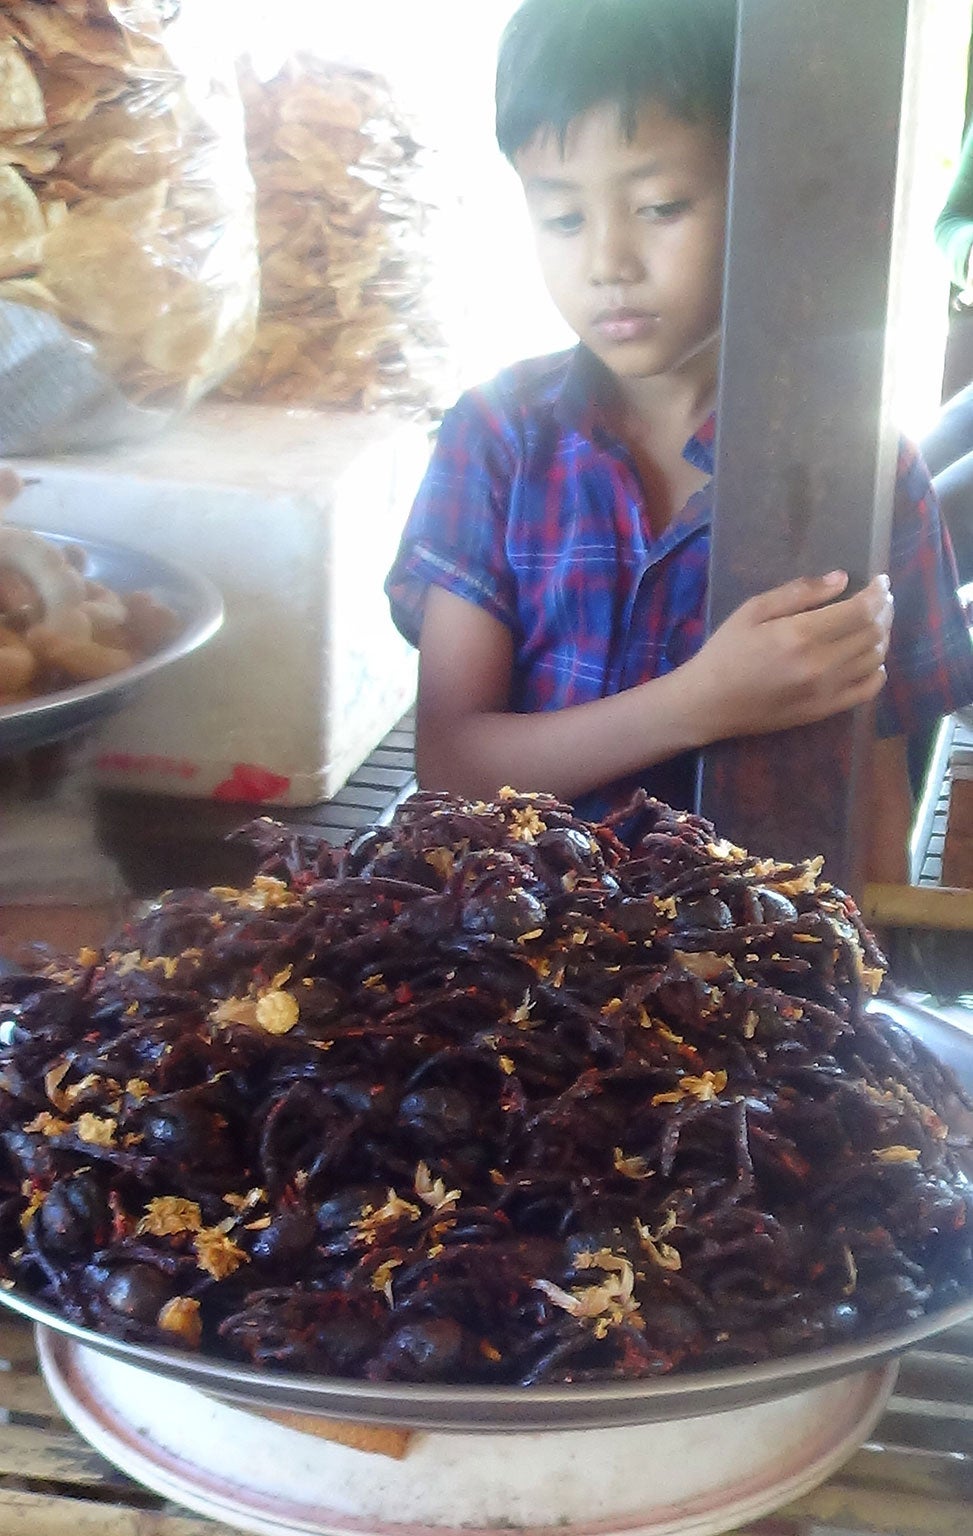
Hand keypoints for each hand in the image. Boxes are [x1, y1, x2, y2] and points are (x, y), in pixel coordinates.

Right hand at [684, 570, 892, 740]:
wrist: (708, 704)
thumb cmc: (725, 651)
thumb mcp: (753, 610)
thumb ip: (798, 593)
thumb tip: (840, 579)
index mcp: (800, 634)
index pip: (860, 611)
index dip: (877, 593)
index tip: (880, 581)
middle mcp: (820, 664)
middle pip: (872, 633)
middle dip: (884, 611)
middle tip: (881, 600)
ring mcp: (826, 691)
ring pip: (875, 659)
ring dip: (882, 637)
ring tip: (875, 624)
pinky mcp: (825, 710)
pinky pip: (867, 690)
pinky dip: (878, 671)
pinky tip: (871, 659)